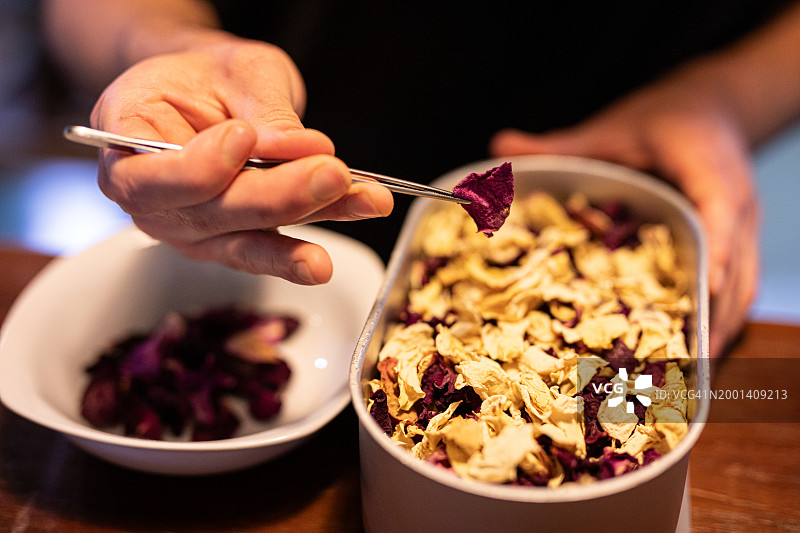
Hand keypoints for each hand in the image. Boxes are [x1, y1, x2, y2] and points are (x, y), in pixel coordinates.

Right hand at [91, 37, 392, 284]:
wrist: (211, 90)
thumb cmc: (208, 75)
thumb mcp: (236, 71)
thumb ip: (265, 114)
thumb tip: (301, 150)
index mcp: (126, 142)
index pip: (149, 179)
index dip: (198, 169)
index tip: (244, 138)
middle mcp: (152, 199)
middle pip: (210, 215)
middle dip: (277, 196)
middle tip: (330, 173)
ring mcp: (192, 228)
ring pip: (247, 238)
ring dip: (310, 220)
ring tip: (362, 202)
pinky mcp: (233, 240)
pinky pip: (271, 247)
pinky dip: (314, 238)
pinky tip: (354, 220)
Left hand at [490, 66, 758, 356]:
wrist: (713, 106)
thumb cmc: (663, 118)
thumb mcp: (611, 129)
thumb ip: (560, 145)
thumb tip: (499, 147)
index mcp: (708, 165)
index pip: (721, 210)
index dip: (717, 252)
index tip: (704, 290)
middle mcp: (736, 201)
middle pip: (737, 264)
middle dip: (712, 314)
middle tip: (682, 362)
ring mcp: (742, 226)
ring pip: (742, 286)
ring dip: (719, 328)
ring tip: (686, 375)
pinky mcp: (738, 243)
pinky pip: (738, 287)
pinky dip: (717, 319)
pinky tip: (689, 350)